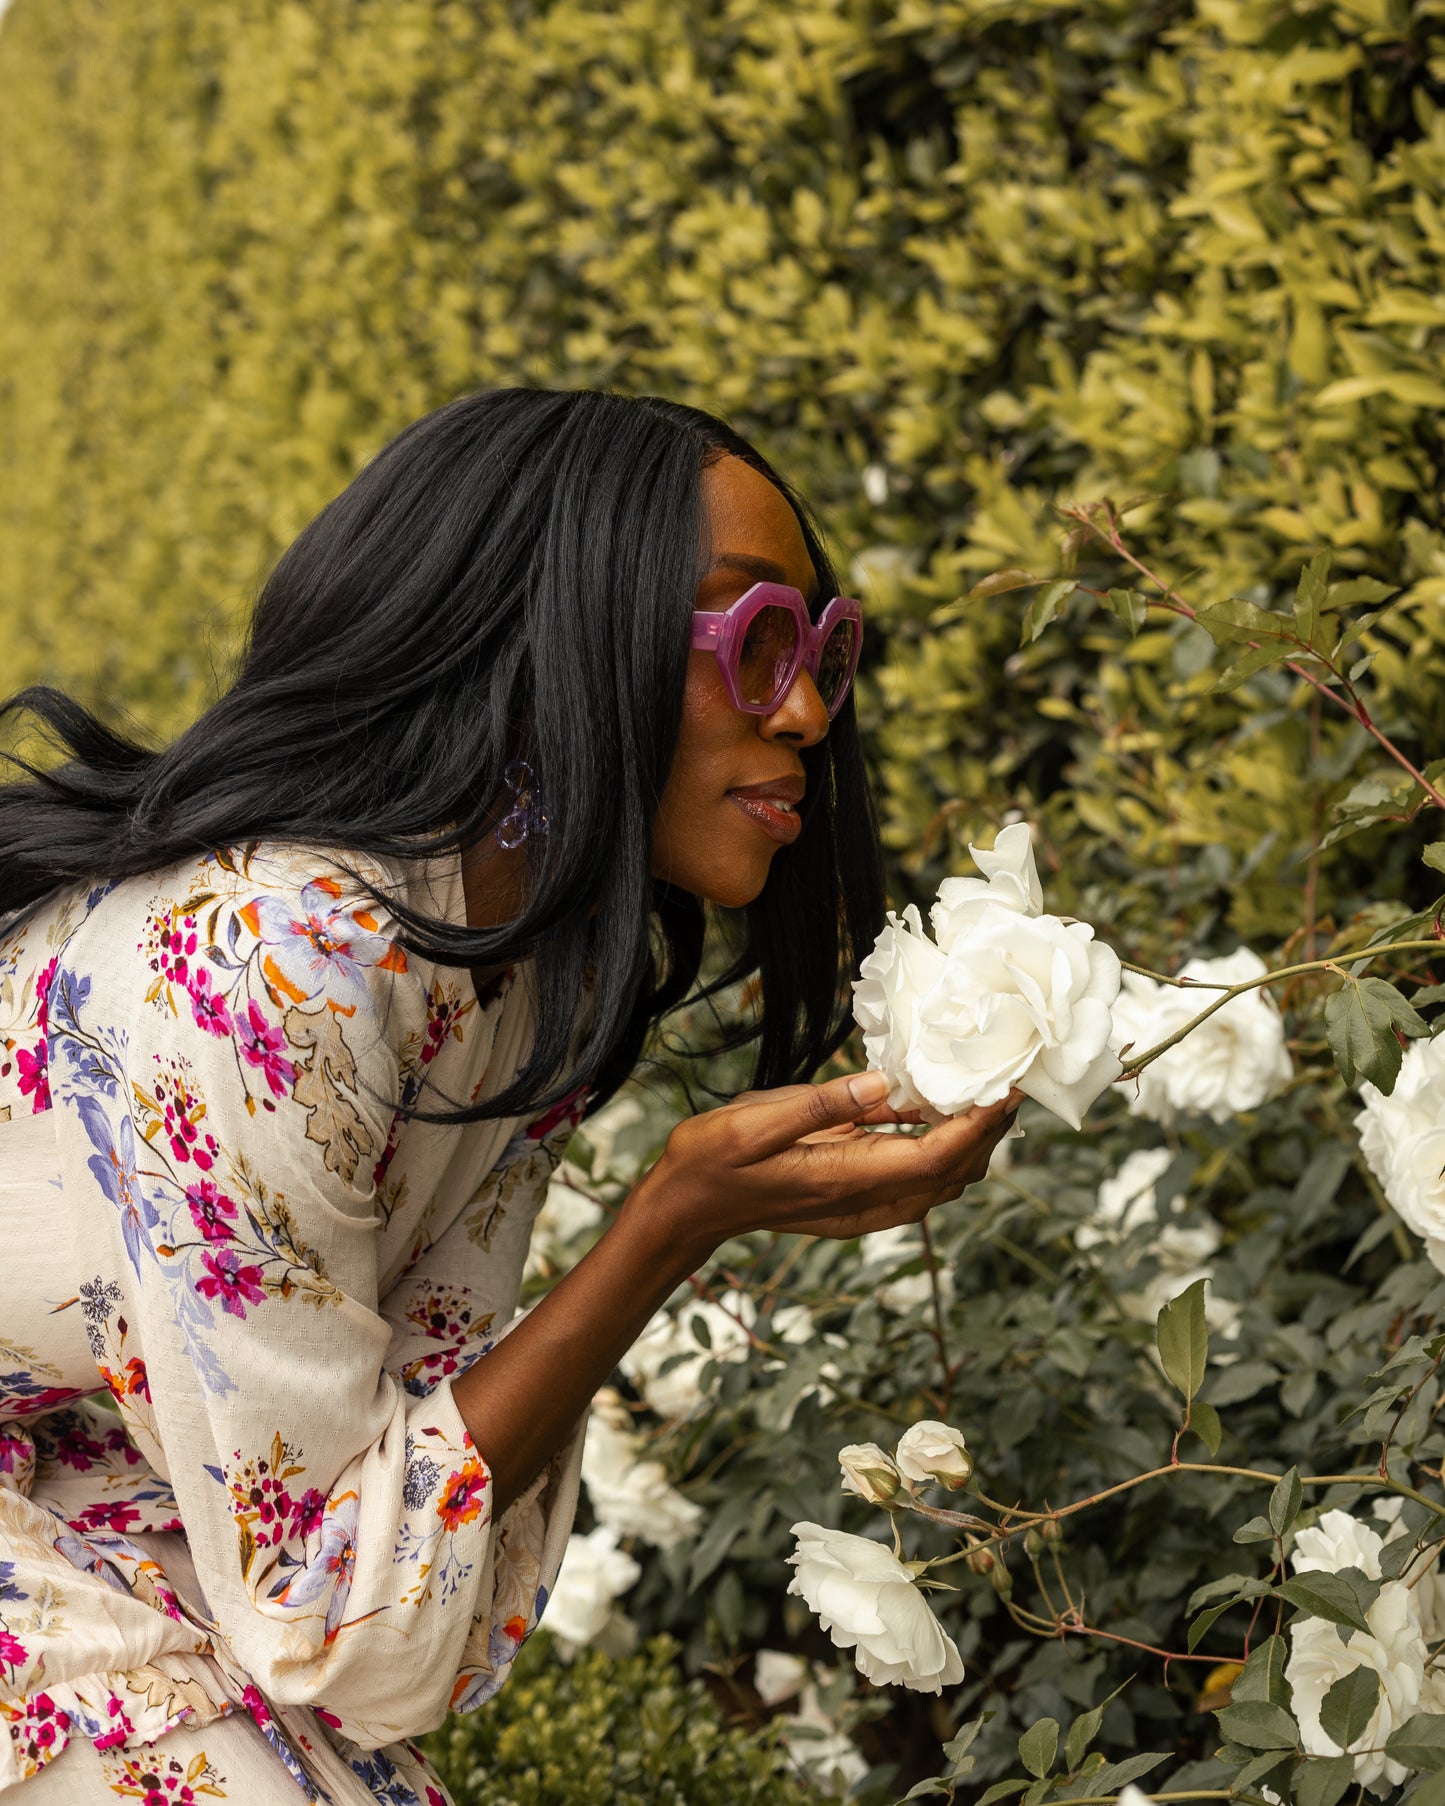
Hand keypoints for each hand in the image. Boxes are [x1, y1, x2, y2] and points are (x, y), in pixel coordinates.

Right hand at [625, 1070, 1019, 1267]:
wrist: (686, 1210)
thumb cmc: (711, 1161)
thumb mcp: (753, 1121)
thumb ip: (819, 1104)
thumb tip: (883, 1084)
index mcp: (842, 1179)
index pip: (934, 1158)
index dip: (978, 1128)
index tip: (1005, 1091)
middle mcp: (861, 1200)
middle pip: (950, 1175)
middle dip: (986, 1133)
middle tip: (1010, 1082)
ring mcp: (860, 1207)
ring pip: (939, 1183)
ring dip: (968, 1144)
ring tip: (986, 1093)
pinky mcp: (853, 1201)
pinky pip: (914, 1180)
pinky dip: (939, 1150)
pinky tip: (938, 1113)